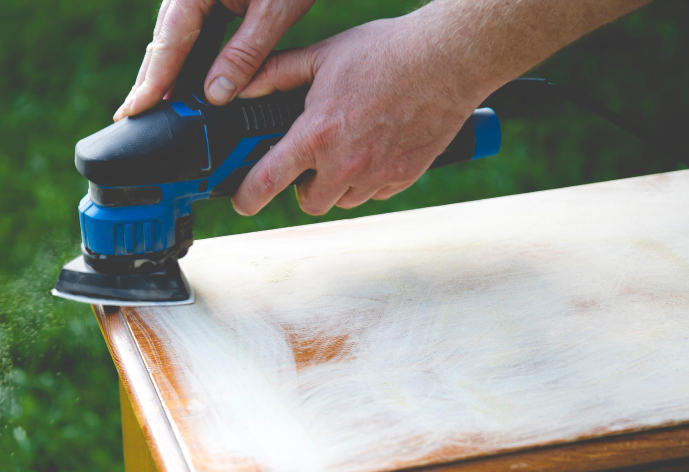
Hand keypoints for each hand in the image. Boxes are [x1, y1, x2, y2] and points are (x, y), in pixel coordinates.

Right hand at [114, 0, 314, 120]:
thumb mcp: (274, 11)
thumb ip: (245, 54)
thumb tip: (215, 95)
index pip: (169, 43)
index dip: (152, 81)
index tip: (134, 110)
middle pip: (164, 42)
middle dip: (150, 81)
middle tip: (130, 116)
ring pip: (177, 39)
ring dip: (168, 72)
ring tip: (154, 106)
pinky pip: (194, 32)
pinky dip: (189, 59)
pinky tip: (188, 82)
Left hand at [232, 12, 485, 214]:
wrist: (446, 59)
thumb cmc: (386, 52)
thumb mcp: (322, 55)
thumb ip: (276, 74)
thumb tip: (242, 88)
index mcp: (317, 134)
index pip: (268, 181)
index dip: (247, 197)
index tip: (242, 202)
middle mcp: (345, 163)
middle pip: (309, 203)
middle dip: (303, 188)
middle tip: (309, 165)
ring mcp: (377, 175)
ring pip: (344, 201)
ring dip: (337, 185)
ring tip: (345, 151)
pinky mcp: (404, 177)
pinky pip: (375, 194)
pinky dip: (369, 180)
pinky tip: (374, 150)